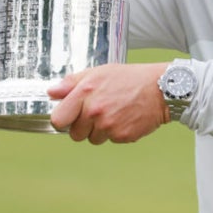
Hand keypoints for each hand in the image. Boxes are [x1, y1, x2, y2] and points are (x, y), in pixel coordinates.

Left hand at [48, 63, 169, 143]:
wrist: (160, 89)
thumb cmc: (130, 78)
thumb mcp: (99, 72)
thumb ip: (72, 83)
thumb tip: (51, 92)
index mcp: (85, 92)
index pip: (58, 119)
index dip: (63, 119)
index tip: (70, 116)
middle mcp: (94, 111)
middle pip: (75, 134)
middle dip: (84, 126)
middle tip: (98, 112)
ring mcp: (108, 125)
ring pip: (93, 139)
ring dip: (100, 130)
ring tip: (114, 113)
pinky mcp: (121, 136)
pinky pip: (110, 140)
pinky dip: (116, 132)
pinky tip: (125, 118)